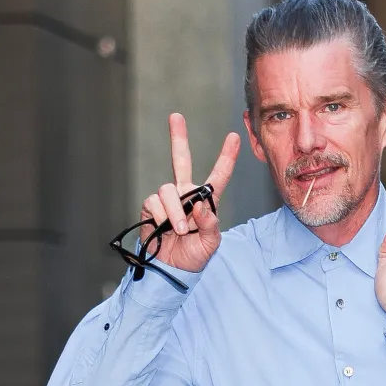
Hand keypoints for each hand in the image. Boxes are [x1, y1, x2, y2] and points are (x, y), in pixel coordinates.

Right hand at [141, 113, 240, 271]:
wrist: (172, 269)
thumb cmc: (194, 256)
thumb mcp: (211, 243)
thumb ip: (210, 223)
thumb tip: (199, 205)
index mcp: (206, 201)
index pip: (218, 176)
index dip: (226, 158)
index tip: (234, 137)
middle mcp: (186, 195)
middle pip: (181, 160)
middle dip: (178, 138)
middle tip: (175, 116)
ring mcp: (168, 200)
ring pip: (169, 190)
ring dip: (175, 211)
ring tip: (180, 230)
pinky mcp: (151, 207)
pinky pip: (154, 202)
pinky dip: (162, 216)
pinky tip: (165, 228)